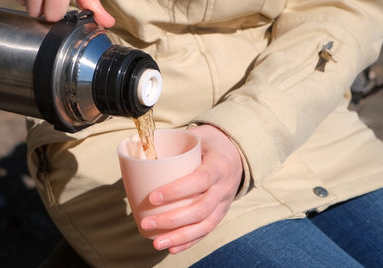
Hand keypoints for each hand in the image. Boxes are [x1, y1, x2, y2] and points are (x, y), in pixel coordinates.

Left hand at [140, 124, 243, 253]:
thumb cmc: (212, 144)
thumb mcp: (201, 135)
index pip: (199, 180)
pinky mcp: (221, 213)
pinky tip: (172, 248)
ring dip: (179, 237)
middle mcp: (224, 187)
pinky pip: (207, 231)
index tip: (153, 197)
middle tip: (147, 223)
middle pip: (200, 209)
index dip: (177, 191)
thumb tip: (143, 142)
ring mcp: (224, 203)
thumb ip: (178, 140)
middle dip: (172, 219)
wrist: (238, 153)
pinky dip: (190, 242)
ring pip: (204, 225)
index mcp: (219, 166)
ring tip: (157, 243)